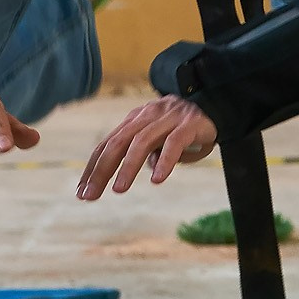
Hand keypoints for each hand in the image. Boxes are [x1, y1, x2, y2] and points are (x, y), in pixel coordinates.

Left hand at [77, 95, 217, 199]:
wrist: (218, 102)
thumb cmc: (184, 127)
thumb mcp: (160, 139)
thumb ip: (147, 152)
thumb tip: (137, 170)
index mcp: (135, 120)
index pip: (107, 144)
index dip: (92, 167)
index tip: (81, 191)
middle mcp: (147, 116)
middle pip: (118, 143)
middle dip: (101, 171)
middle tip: (90, 195)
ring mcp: (168, 118)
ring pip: (142, 142)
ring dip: (128, 167)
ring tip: (119, 190)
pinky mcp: (190, 124)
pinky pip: (174, 143)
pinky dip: (164, 160)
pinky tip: (157, 179)